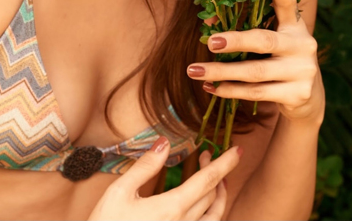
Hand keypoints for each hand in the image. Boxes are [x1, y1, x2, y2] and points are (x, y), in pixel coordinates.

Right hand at [88, 137, 240, 220]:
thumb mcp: (120, 192)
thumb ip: (145, 167)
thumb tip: (164, 142)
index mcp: (172, 209)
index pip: (207, 181)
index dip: (224, 164)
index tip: (237, 150)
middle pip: (212, 196)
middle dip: (216, 172)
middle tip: (207, 153)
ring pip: (214, 217)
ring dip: (218, 196)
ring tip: (215, 179)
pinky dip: (211, 214)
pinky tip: (203, 206)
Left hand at [187, 0, 324, 123]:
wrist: (307, 98)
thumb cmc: (279, 59)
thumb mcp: (270, 40)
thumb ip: (246, 26)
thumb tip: (208, 20)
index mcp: (295, 25)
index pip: (288, 2)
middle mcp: (303, 45)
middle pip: (264, 40)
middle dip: (235, 41)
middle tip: (209, 42)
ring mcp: (302, 71)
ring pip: (254, 72)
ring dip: (221, 72)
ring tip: (193, 71)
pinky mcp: (297, 94)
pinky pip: (256, 93)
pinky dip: (229, 90)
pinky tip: (210, 87)